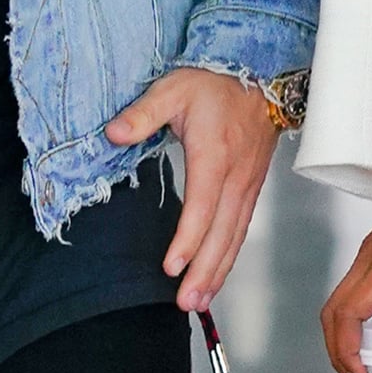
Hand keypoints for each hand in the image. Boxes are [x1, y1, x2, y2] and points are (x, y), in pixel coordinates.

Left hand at [105, 67, 278, 312]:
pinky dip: (230, 254)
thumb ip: (142, 114)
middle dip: (205, 271)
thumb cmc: (213, 81)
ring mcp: (249, 182)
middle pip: (223, 232)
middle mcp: (236, 175)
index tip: (171, 267)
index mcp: (214, 154)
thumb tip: (113, 134)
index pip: (202, 206)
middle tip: (186, 303)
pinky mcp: (253, 185)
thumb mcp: (173, 88)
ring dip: (219, 270)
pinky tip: (217, 273)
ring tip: (200, 301)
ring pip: (236, 235)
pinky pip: (243, 227)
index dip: (187, 240)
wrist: (258, 69)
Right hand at [321, 102, 371, 372]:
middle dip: (338, 355)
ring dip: (341, 337)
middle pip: (332, 313)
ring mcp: (369, 251)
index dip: (347, 353)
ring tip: (365, 368)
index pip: (349, 314)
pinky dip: (350, 318)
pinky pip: (350, 289)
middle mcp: (369, 257)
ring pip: (337, 301)